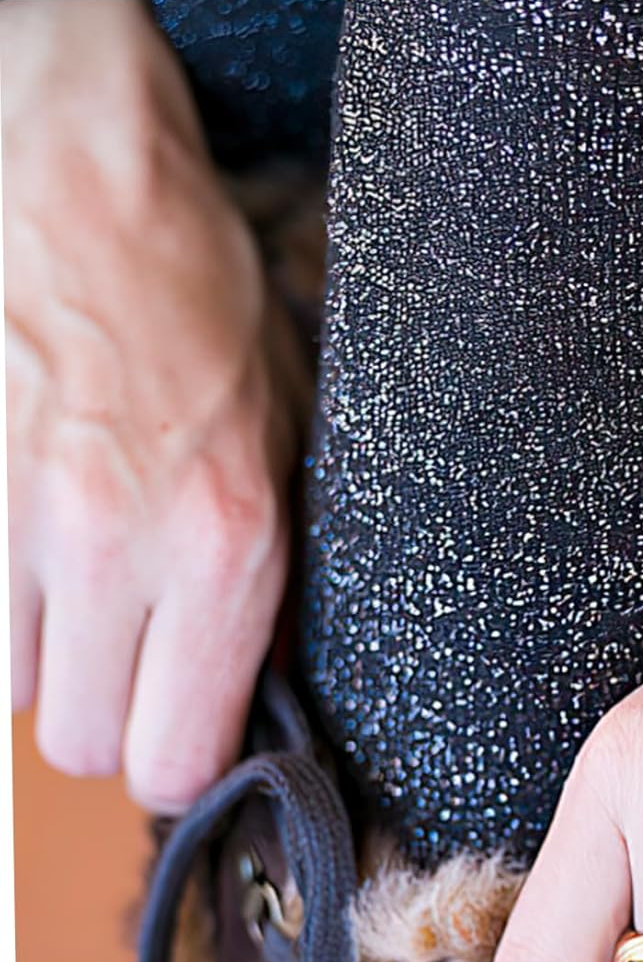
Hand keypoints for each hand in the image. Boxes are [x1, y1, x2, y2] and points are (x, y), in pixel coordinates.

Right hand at [5, 0, 303, 810]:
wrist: (89, 197)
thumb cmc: (208, 322)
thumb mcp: (294, 457)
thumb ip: (277, 592)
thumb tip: (259, 692)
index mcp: (225, 545)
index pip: (173, 761)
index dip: (182, 764)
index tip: (188, 731)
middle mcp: (113, 545)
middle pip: (83, 746)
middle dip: (114, 720)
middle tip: (139, 659)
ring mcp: (12, 519)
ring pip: (13, 692)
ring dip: (53, 663)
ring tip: (88, 587)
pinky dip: (6, 612)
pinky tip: (37, 556)